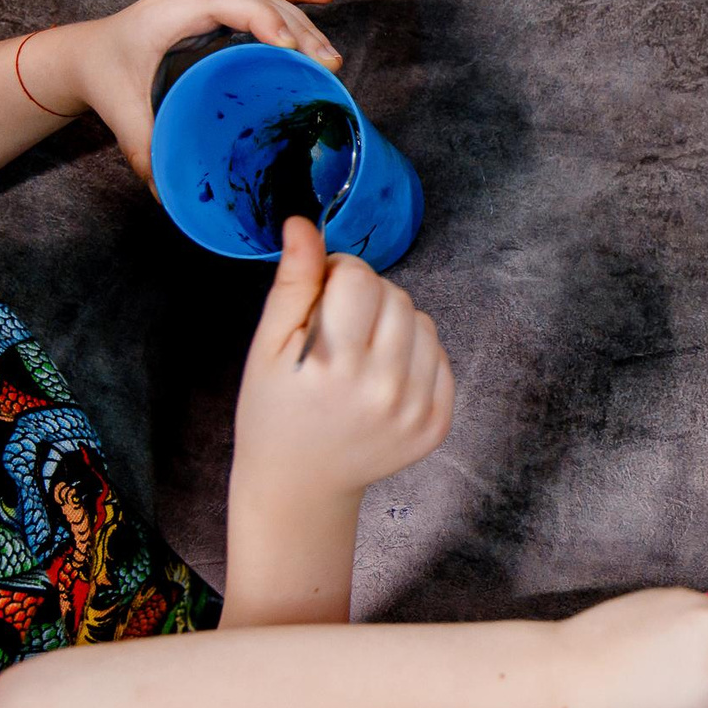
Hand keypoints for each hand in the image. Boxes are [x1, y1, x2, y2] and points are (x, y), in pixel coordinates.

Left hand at [29, 0, 340, 188]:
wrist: (87, 52)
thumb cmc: (105, 75)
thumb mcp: (122, 112)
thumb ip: (144, 149)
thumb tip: (169, 194)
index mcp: (169, 13)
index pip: (222, 1)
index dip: (259, 17)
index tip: (287, 46)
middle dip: (296, 29)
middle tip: (327, 65)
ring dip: (304, 20)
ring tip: (331, 56)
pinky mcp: (220, 1)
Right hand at [230, 219, 454, 506]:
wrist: (298, 483)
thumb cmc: (274, 410)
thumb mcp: (267, 345)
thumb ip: (292, 283)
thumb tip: (304, 224)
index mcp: (332, 363)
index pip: (359, 277)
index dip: (337, 275)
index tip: (322, 297)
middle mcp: (381, 387)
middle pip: (395, 296)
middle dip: (366, 298)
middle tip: (338, 330)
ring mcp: (414, 409)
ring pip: (423, 322)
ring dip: (394, 324)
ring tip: (361, 353)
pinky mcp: (436, 425)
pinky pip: (440, 357)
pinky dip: (415, 355)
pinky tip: (382, 376)